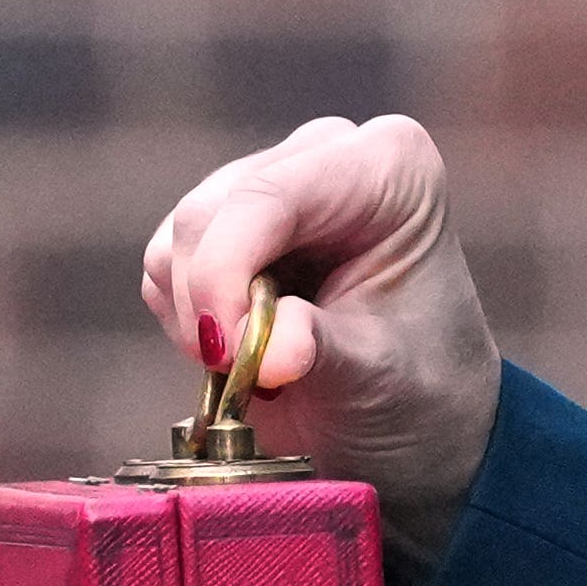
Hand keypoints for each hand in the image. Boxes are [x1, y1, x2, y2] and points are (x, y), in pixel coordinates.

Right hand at [142, 113, 503, 582]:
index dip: (225, 273)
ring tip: (262, 368)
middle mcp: (327, 155)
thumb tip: (268, 352)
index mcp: (388, 168)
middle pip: (209, 215)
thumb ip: (318, 351)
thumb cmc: (420, 395)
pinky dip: (188, 319)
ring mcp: (273, 183)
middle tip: (251, 377)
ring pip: (177, 239)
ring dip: (199, 319)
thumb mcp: (379, 377)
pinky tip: (243, 349)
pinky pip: (165, 264)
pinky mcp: (228, 225)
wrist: (413, 430)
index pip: (268, 197)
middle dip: (213, 306)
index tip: (227, 354)